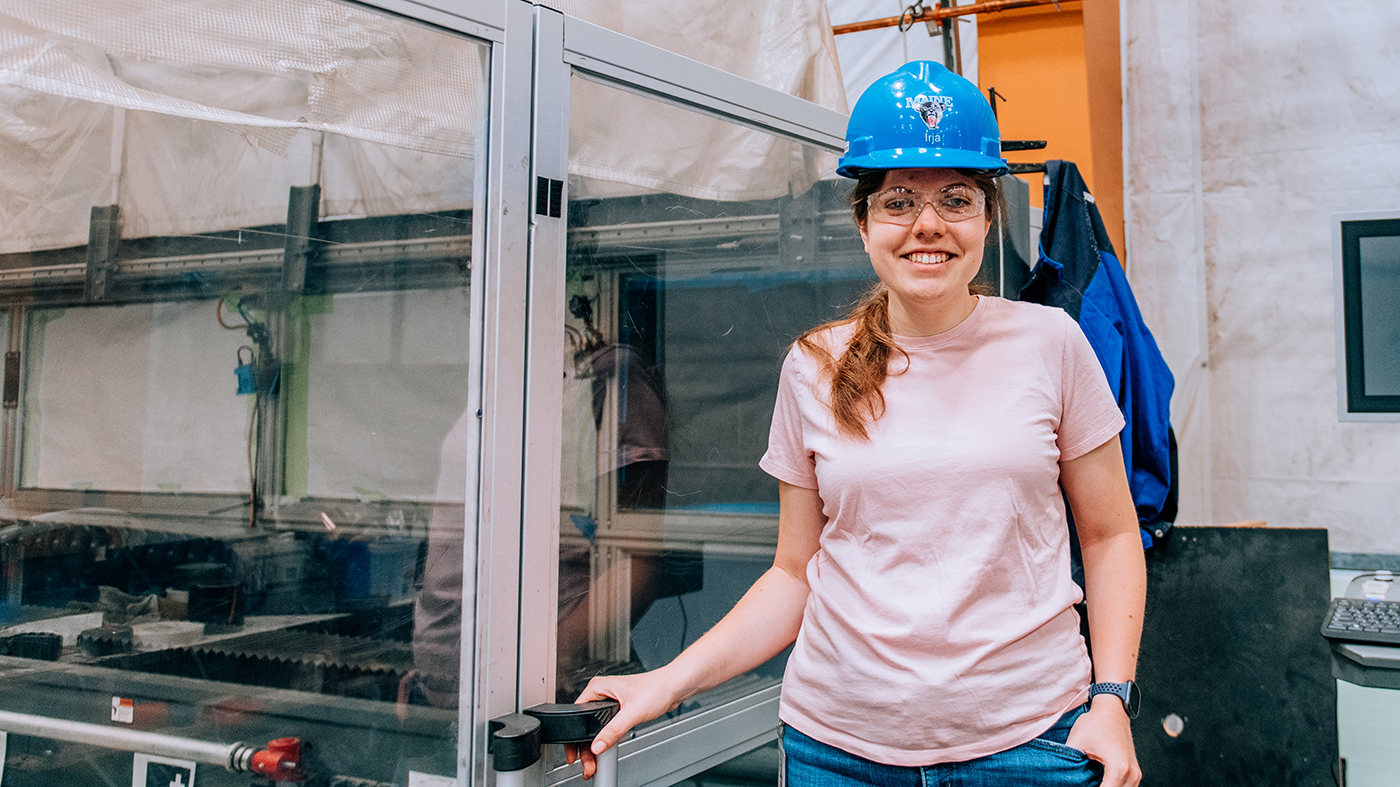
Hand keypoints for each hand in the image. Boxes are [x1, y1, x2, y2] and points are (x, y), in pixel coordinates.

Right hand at [565, 669, 684, 779]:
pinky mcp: (619, 709)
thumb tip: (598, 745)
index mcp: (598, 687)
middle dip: (584, 745)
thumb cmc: (657, 688)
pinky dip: (604, 739)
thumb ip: (613, 730)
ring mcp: (610, 701)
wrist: (674, 687)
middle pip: (584, 724)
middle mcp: (602, 693)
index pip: (577, 714)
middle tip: (586, 763)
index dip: (574, 736)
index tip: (574, 753)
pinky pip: (605, 727)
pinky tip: (604, 749)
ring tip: (593, 762)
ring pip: (594, 727)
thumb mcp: (632, 712)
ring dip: (594, 744)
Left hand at [1065, 696, 1140, 786]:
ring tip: (1089, 784)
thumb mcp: (1076, 743)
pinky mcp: (1134, 771)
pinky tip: (1100, 784)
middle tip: (1081, 784)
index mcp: (1118, 768)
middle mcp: (1131, 773)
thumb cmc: (1095, 723)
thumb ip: (1069, 765)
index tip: (1077, 786)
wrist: (1111, 709)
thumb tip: (1062, 779)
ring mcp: (1135, 773)